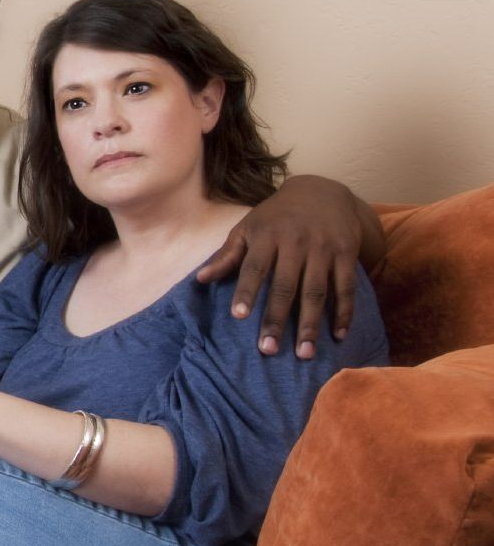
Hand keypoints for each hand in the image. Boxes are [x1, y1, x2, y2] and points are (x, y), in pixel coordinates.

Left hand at [196, 175, 361, 357]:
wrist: (322, 191)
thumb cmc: (276, 216)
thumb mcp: (248, 227)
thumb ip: (227, 255)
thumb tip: (200, 280)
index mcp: (267, 235)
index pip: (254, 267)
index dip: (247, 291)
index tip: (239, 316)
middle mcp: (296, 242)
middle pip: (286, 286)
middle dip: (277, 319)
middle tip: (268, 349)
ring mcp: (323, 248)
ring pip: (317, 291)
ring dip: (311, 324)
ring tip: (304, 354)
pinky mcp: (346, 253)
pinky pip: (346, 287)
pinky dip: (344, 312)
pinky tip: (338, 336)